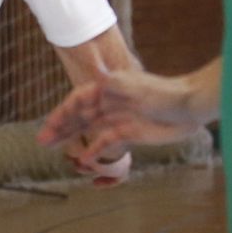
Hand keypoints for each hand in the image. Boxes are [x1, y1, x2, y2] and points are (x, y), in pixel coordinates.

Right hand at [38, 69, 207, 162]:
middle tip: (41, 141)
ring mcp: (117, 118)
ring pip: (88, 129)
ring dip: (71, 137)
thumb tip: (97, 72)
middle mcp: (108, 103)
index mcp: (106, 89)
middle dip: (59, 127)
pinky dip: (95, 150)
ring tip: (52, 147)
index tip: (48, 124)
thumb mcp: (135, 86)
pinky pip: (106, 142)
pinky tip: (85, 159)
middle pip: (78, 116)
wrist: (190, 107)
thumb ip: (113, 82)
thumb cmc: (164, 93)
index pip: (77, 100)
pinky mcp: (129, 133)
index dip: (61, 112)